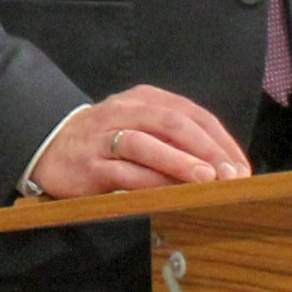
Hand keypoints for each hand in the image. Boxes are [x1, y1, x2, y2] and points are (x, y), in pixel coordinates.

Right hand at [27, 86, 248, 198]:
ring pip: (147, 143)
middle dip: (207, 149)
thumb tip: (221, 167)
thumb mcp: (141, 128)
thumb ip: (175, 140)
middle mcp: (126, 111)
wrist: (50, 145)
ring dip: (180, 161)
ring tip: (207, 178)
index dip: (220, 140)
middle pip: (173, 123)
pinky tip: (169, 193)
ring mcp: (105, 136)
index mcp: (145, 98)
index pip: (192, 114)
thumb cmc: (106, 140)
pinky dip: (149, 181)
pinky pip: (123, 171)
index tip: (241, 166)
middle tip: (231, 174)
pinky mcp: (90, 164)